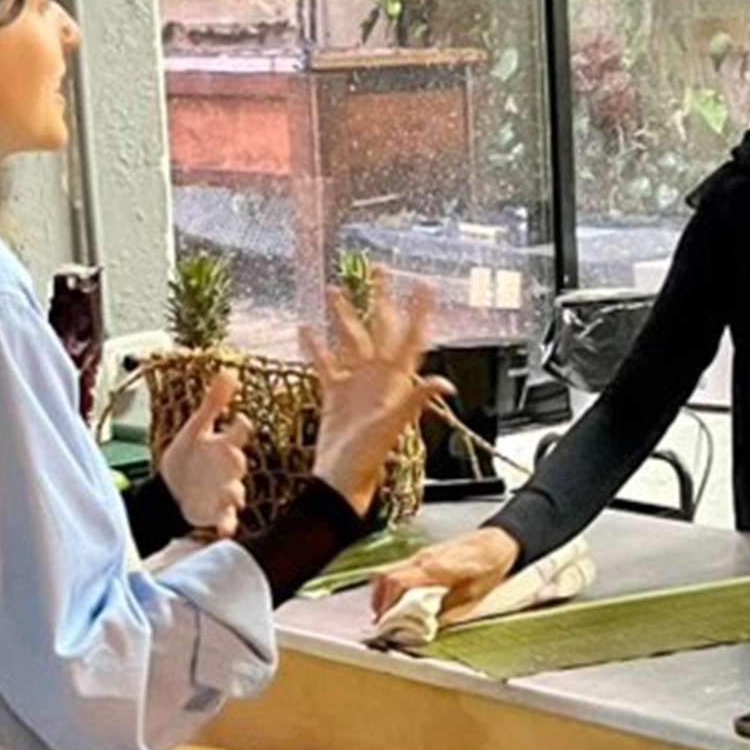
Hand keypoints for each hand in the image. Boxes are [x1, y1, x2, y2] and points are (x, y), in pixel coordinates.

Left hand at [158, 367, 250, 535]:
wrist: (169, 491)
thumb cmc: (187, 457)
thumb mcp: (196, 427)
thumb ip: (214, 402)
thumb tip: (229, 370)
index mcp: (223, 444)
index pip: (238, 432)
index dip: (239, 427)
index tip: (239, 420)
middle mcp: (228, 468)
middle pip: (238, 463)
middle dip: (235, 461)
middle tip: (233, 457)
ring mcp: (224, 491)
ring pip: (235, 492)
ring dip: (233, 493)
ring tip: (230, 495)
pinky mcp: (217, 513)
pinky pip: (227, 520)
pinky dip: (227, 524)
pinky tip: (224, 527)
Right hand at [300, 267, 452, 515]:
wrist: (341, 479)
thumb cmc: (368, 457)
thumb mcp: (393, 424)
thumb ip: (416, 399)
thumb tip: (444, 383)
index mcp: (395, 380)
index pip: (411, 337)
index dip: (418, 311)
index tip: (423, 285)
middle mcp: (378, 376)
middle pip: (381, 327)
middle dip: (380, 298)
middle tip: (378, 270)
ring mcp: (356, 383)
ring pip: (350, 339)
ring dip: (344, 315)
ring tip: (334, 290)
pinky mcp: (334, 394)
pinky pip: (325, 363)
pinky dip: (315, 346)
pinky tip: (305, 329)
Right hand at [367, 527, 521, 617]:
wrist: (499, 542)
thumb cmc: (489, 566)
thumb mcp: (472, 596)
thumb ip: (446, 611)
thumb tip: (424, 627)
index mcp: (434, 569)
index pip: (397, 584)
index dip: (387, 606)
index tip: (386, 624)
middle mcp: (423, 559)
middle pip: (386, 577)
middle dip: (380, 602)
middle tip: (384, 622)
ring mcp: (422, 555)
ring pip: (390, 572)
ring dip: (384, 594)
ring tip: (390, 613)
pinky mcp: (424, 556)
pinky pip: (400, 569)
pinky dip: (394, 585)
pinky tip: (402, 599)